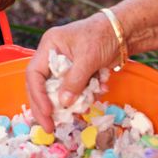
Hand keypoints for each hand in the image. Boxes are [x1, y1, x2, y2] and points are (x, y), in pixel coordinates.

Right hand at [24, 11, 118, 132]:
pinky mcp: (78, 72)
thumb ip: (74, 81)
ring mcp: (65, 65)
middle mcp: (53, 56)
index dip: (38, 95)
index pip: (34, 74)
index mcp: (49, 47)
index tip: (47, 112)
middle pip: (42, 86)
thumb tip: (63, 103)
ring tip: (85, 108)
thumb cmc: (103, 35)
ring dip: (73, 100)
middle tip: (50, 127)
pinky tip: (102, 87)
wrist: (124, 30)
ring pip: (60, 90)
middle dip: (47, 107)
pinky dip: (88, 93)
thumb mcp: (87, 58)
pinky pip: (76, 89)